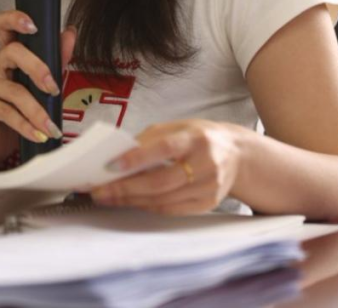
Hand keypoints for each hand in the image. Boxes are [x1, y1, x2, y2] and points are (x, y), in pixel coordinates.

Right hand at [0, 11, 74, 165]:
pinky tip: (38, 135)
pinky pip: (6, 112)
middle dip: (38, 68)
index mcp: (8, 54)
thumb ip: (55, 61)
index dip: (15, 19)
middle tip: (54, 89)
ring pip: (14, 90)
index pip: (3, 25)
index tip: (34, 26)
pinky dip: (26, 126)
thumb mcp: (42, 86)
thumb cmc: (19, 111)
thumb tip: (70, 34)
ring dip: (37, 111)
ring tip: (51, 127)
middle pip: (13, 52)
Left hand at [91, 120, 249, 214]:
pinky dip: (148, 206)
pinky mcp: (208, 203)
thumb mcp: (178, 127)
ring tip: (108, 197)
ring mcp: (209, 187)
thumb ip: (150, 140)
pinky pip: (172, 210)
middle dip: (125, 188)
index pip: (164, 148)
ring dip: (131, 201)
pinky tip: (132, 202)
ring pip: (163, 199)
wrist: (237, 155)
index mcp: (196, 138)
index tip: (111, 165)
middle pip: (160, 182)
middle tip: (99, 190)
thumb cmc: (200, 138)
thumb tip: (118, 156)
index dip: (137, 158)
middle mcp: (206, 163)